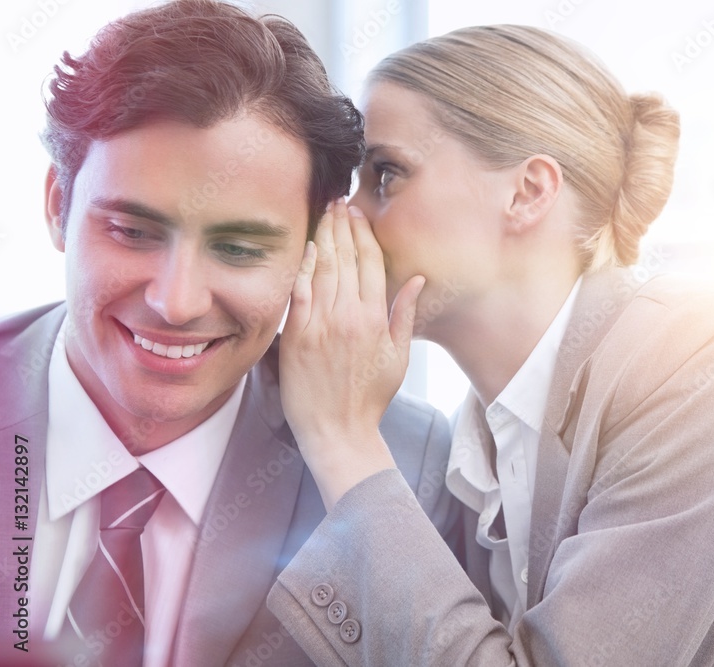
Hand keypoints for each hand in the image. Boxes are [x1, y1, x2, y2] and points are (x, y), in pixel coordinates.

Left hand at [279, 199, 425, 507]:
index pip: (369, 264)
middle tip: (337, 201)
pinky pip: (298, 292)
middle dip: (341, 227)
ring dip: (322, 238)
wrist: (337, 429)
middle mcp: (347, 316)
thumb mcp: (399, 356)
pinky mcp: (296, 336)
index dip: (363, 234)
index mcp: (374, 319)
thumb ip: (405, 314)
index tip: (358, 213)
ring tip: (322, 214)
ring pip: (321, 270)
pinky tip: (304, 248)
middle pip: (344, 259)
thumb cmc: (371, 396)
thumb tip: (417, 280)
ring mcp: (319, 324)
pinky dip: (301, 268)